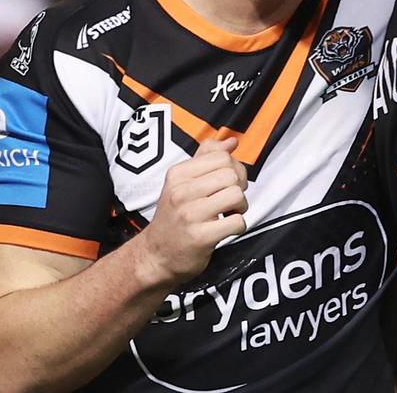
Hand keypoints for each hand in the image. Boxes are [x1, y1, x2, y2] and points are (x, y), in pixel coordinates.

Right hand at [138, 137, 247, 285]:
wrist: (155, 255)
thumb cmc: (174, 216)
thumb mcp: (182, 182)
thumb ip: (207, 157)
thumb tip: (231, 141)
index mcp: (178, 174)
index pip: (222, 156)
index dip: (234, 168)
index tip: (227, 183)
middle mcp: (181, 192)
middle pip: (232, 175)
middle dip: (240, 187)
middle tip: (229, 200)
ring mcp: (190, 214)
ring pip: (237, 195)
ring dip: (240, 207)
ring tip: (228, 213)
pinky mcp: (200, 237)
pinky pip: (237, 222)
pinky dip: (238, 226)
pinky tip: (225, 228)